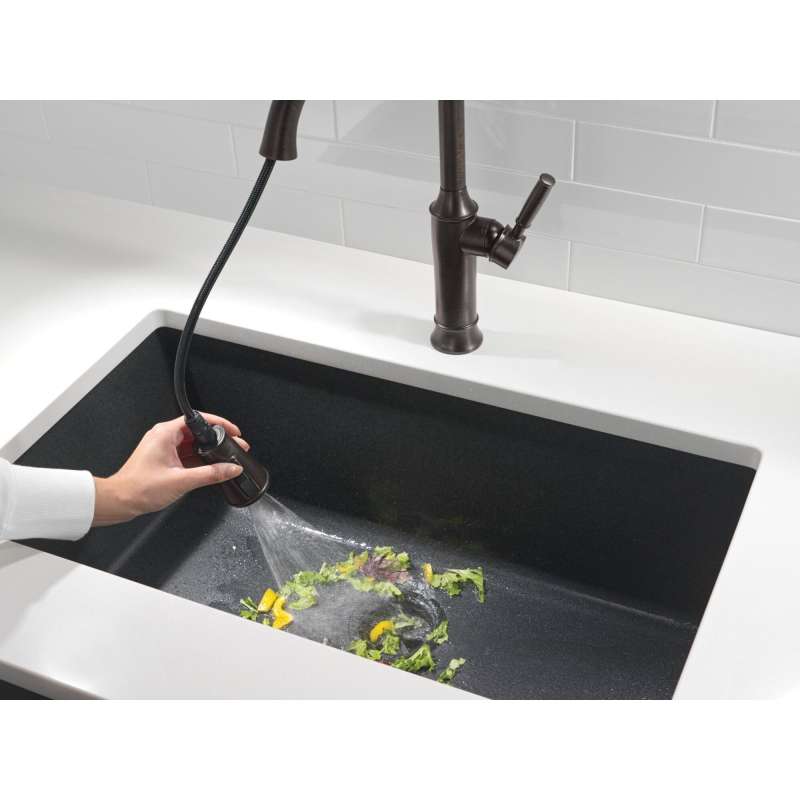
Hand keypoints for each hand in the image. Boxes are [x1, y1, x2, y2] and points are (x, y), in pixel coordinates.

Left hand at [92, 413, 249, 525]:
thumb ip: (210, 474)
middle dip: (217, 439)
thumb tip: (230, 468)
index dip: (219, 424)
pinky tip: (209, 468)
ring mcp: (164, 447)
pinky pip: (186, 454)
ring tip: (223, 458)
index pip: (199, 420)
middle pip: (198, 432)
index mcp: (166, 433)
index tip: (233, 431)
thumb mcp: (181, 481)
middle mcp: (164, 436)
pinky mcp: (164, 458)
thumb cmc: (139, 488)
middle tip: (233, 445)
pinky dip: (199, 459)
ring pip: (193, 444)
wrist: (120, 501)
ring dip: (208, 451)